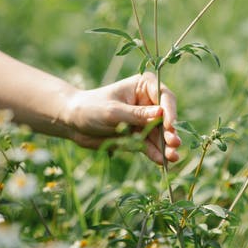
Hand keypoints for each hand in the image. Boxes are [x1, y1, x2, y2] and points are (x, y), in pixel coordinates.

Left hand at [64, 72, 180, 164]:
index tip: (169, 125)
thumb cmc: (91, 108)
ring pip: (160, 134)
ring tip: (172, 157)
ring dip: (166, 146)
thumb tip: (161, 113)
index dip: (170, 111)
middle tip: (174, 144)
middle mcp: (148, 102)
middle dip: (170, 131)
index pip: (164, 96)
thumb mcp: (113, 111)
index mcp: (143, 86)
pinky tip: (161, 161)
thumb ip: (137, 114)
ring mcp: (144, 120)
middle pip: (166, 117)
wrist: (73, 123)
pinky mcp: (139, 136)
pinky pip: (150, 145)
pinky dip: (156, 153)